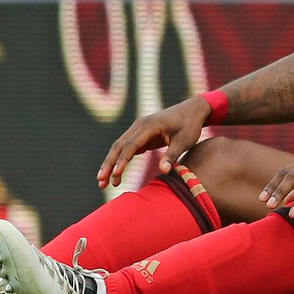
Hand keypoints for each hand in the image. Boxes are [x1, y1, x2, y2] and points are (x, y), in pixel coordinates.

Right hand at [97, 96, 212, 187]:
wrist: (192, 110)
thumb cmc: (190, 125)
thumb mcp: (185, 141)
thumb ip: (173, 155)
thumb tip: (164, 172)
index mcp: (149, 125)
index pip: (131, 145)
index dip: (122, 161)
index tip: (115, 175)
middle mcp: (140, 125)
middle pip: (119, 146)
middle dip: (109, 164)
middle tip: (100, 181)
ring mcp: (138, 129)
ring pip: (120, 147)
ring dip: (111, 163)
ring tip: (103, 183)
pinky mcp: (141, 135)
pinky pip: (126, 148)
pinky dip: (120, 160)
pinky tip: (115, 174)